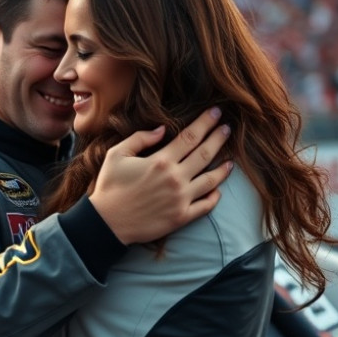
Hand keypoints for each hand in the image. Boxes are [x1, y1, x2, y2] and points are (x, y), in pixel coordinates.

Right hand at [89, 107, 232, 244]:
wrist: (106, 223)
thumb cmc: (109, 187)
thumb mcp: (117, 155)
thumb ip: (140, 138)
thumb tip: (163, 129)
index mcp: (160, 161)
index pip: (190, 136)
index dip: (205, 123)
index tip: (216, 113)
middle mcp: (175, 178)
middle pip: (205, 153)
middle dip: (218, 138)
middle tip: (227, 128)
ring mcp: (181, 199)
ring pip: (211, 180)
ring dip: (224, 168)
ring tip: (231, 160)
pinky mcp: (181, 217)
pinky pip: (206, 205)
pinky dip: (215, 196)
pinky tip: (218, 189)